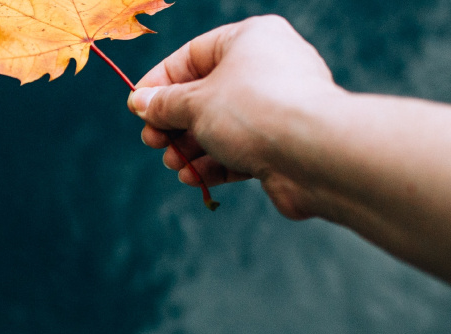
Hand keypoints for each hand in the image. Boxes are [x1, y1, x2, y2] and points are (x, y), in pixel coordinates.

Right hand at [127, 15, 344, 218]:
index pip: (193, 55)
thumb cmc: (254, 111)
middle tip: (153, 142)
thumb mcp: (196, 103)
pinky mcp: (284, 144)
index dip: (161, 83)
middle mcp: (268, 67)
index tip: (138, 108)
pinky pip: (241, 149)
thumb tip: (140, 103)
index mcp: (250, 39)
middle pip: (206, 94)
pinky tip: (194, 178)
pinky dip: (215, 164)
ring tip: (174, 164)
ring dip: (191, 148)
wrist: (313, 154)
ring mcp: (279, 107)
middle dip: (175, 123)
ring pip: (222, 126)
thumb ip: (165, 104)